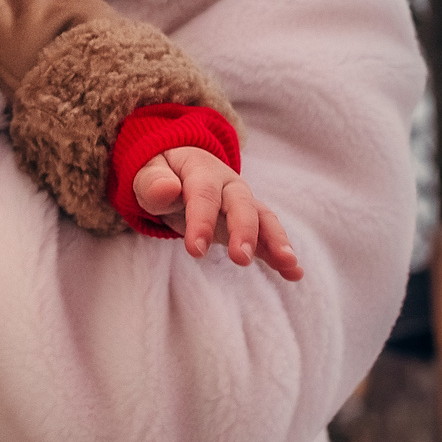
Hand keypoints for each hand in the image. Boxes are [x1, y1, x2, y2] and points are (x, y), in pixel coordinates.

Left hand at [131, 147, 302, 280]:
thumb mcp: (147, 173)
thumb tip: (166, 189)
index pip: (203, 194)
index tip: (195, 250)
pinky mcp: (248, 224)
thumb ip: (152, 182)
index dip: (200, 220)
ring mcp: (242, 203)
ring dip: (275, 241)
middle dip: (243, 231)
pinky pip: (267, 237)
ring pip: (263, 219)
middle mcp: (228, 185)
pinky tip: (294, 274)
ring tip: (288, 264)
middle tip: (240, 258)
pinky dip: (280, 253)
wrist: (177, 167)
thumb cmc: (159, 174)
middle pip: (241, 205)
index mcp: (201, 170)